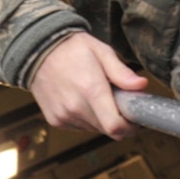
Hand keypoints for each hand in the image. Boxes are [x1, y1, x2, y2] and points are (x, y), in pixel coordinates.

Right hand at [27, 32, 147, 137]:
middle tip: (117, 100)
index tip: (136, 119)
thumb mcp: (101, 52)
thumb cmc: (72, 49)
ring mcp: (64, 115)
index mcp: (91, 89)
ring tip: (95, 95)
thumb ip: (121, 72)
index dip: (130, 127)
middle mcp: (76, 107)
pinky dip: (86, 117)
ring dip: (101, 118)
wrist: (38, 50)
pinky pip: (79, 126)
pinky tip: (81, 99)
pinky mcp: (55, 120)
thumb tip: (141, 86)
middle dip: (117, 119)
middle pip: (107, 129)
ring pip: (94, 128)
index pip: (115, 126)